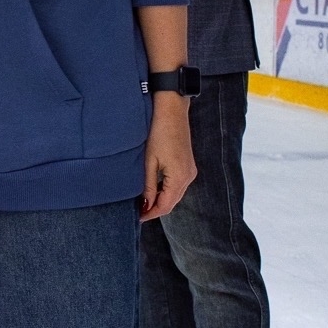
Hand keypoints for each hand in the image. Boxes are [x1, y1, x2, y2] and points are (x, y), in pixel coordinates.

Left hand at [141, 94, 195, 220]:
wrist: (172, 110)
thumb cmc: (158, 132)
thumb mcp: (149, 161)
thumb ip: (148, 185)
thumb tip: (145, 205)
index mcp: (179, 177)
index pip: (165, 205)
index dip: (151, 213)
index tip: (137, 218)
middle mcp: (188, 176)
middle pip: (172, 202)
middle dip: (155, 209)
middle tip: (138, 212)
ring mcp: (190, 170)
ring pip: (175, 194)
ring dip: (161, 200)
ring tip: (143, 202)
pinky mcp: (188, 164)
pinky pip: (177, 184)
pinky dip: (166, 190)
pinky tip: (153, 189)